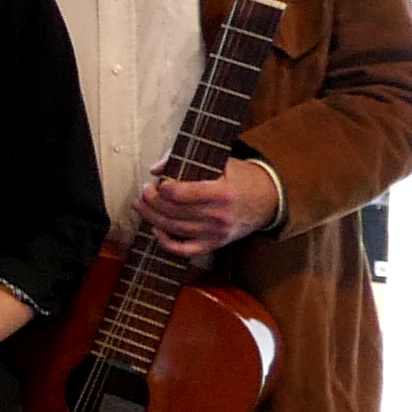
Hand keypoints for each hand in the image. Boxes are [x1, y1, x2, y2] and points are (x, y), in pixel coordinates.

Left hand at [135, 163, 281, 258]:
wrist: (269, 201)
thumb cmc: (243, 178)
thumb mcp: (223, 162)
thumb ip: (189, 161)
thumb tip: (156, 169)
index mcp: (222, 193)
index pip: (183, 194)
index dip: (164, 189)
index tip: (157, 182)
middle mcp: (219, 216)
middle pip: (174, 212)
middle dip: (152, 201)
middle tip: (145, 191)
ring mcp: (216, 234)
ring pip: (174, 229)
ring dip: (151, 217)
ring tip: (142, 204)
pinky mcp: (214, 244)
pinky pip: (184, 250)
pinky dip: (165, 242)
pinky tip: (155, 229)